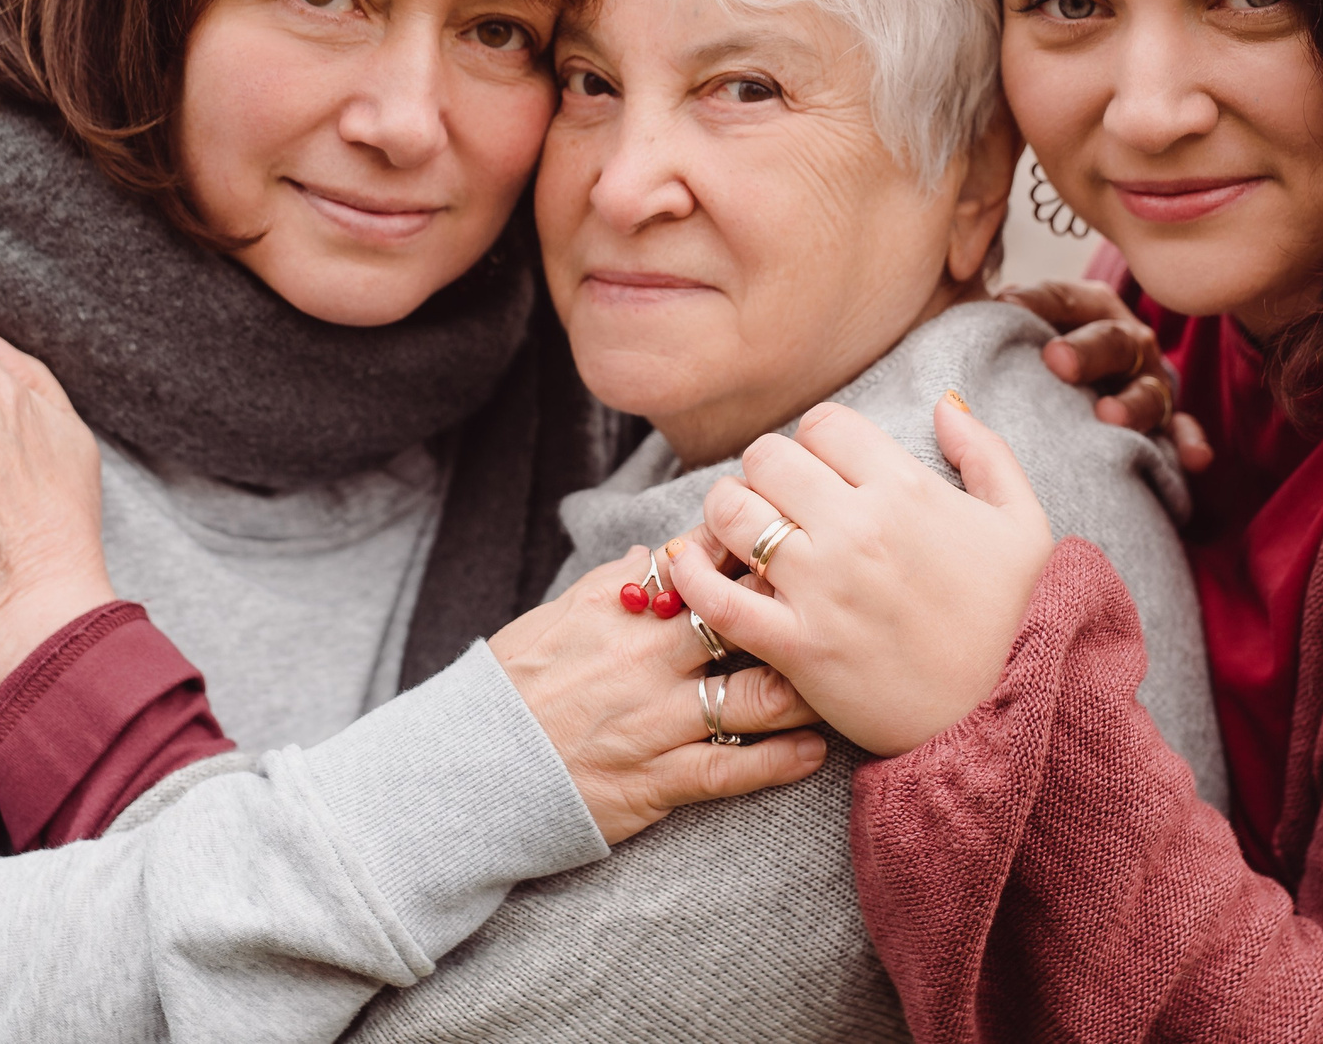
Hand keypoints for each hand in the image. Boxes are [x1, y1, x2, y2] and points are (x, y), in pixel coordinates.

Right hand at [488, 548, 827, 843]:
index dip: (759, 551)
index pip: (706, 564)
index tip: (803, 542)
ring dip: (807, 689)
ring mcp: (655, 722)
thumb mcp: (557, 616)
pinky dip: (782, 761)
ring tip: (845, 683)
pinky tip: (815, 750)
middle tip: (850, 609)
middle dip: (802, 615)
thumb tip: (659, 550)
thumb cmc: (514, 686)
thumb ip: (616, 582)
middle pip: (748, 624)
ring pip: (756, 697)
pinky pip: (734, 769)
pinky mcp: (656, 781)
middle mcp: (645, 659)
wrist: (471, 767)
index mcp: (622, 610)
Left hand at [664, 397, 1053, 756]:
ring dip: (728, 513)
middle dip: (767, 472)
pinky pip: (717, 597)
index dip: (816, 442)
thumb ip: (986, 452)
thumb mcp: (1024, 525)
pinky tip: (688, 566)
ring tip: (745, 534)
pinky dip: (691, 576)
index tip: (823, 472)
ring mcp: (822, 588)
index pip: (823, 424)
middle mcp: (857, 529)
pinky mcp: (795, 646)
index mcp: (906, 489)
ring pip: (732, 511)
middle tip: (779, 502)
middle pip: (767, 457)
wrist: (1002, 717)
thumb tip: (943, 400)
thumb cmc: (1013, 619)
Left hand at [1005, 277, 1210, 473]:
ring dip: (1131, 404)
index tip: (1008, 306)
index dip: (1037, 302)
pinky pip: (1182, 432)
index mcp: (1089, 307)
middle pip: (1111, 342)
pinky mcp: (1166, 420)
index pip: (1064, 299)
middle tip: (1056, 362)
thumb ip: (1008, 315)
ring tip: (1108, 416)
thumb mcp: (1025, 325)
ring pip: (1148, 391)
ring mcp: (1149, 381)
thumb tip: (987, 308)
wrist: (1084, 380)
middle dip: (1085, 352)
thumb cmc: (1041, 351)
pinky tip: (1193, 458)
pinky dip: (1189, 443)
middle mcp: (1127, 340)